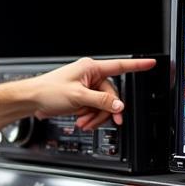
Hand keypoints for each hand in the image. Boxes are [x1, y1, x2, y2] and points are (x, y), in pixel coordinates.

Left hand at [28, 56, 156, 128]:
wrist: (33, 100)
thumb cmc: (49, 91)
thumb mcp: (78, 97)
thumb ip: (101, 101)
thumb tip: (119, 105)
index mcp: (91, 68)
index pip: (120, 66)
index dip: (137, 65)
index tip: (151, 63)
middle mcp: (91, 76)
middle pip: (111, 95)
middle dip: (103, 110)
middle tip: (95, 120)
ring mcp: (87, 87)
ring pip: (103, 105)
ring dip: (95, 116)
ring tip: (83, 122)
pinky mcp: (83, 97)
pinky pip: (95, 108)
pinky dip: (90, 116)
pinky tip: (81, 120)